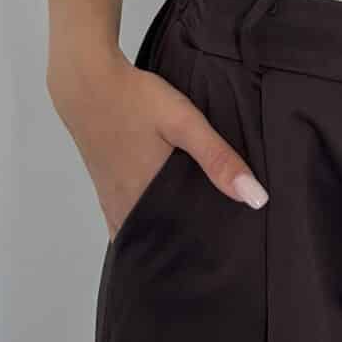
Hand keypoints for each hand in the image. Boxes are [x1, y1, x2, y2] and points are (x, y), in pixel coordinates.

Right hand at [49, 48, 268, 234]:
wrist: (86, 82)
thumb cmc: (135, 100)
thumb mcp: (184, 122)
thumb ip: (218, 158)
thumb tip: (255, 198)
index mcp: (147, 199)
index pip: (178, 244)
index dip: (201, 253)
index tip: (225, 259)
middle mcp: (125, 206)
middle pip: (160, 239)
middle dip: (184, 247)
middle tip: (214, 253)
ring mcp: (111, 197)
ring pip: (141, 229)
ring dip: (162, 234)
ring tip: (192, 236)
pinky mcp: (104, 185)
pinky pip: (125, 216)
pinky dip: (142, 221)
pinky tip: (158, 212)